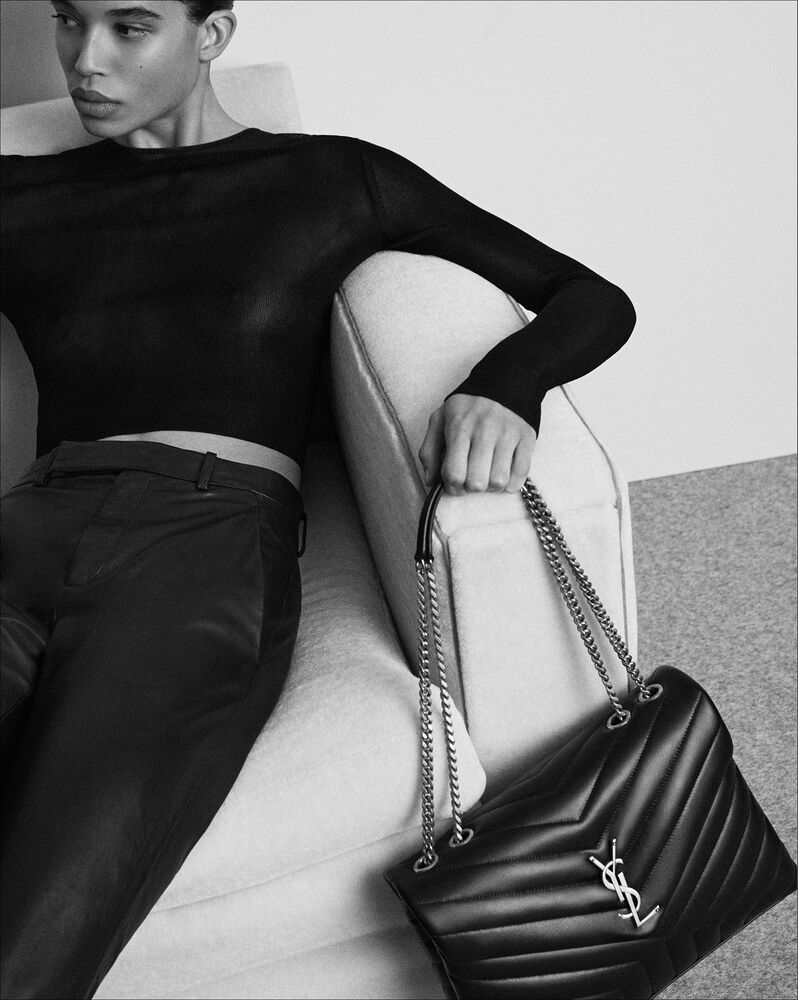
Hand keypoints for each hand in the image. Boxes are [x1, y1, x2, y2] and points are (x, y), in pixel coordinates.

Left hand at [418, 393, 536, 495]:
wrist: (506, 379)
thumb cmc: (468, 405)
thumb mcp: (440, 419)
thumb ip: (429, 451)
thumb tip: (430, 480)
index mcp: (460, 427)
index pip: (454, 474)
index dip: (452, 487)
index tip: (454, 484)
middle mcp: (485, 431)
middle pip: (477, 483)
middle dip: (471, 488)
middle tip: (471, 479)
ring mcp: (508, 435)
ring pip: (499, 481)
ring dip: (491, 486)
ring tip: (487, 474)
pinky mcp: (527, 438)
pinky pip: (521, 473)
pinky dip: (511, 483)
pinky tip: (504, 475)